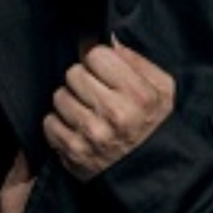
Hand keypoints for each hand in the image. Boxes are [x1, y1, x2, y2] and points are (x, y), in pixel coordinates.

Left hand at [43, 36, 174, 180]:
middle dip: (83, 79)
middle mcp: (113, 114)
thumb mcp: (163, 89)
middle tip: (96, 92)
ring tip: (88, 111)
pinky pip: (49, 123)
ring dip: (71, 100)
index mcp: (137, 94)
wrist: (154, 173)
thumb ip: (136, 60)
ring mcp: (91, 134)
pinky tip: (78, 128)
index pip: (96, 54)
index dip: (98, 60)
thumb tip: (109, 38)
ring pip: (59, 96)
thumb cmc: (157, 125)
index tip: (104, 70)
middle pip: (74, 73)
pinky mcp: (73, 152)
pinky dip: (60, 123)